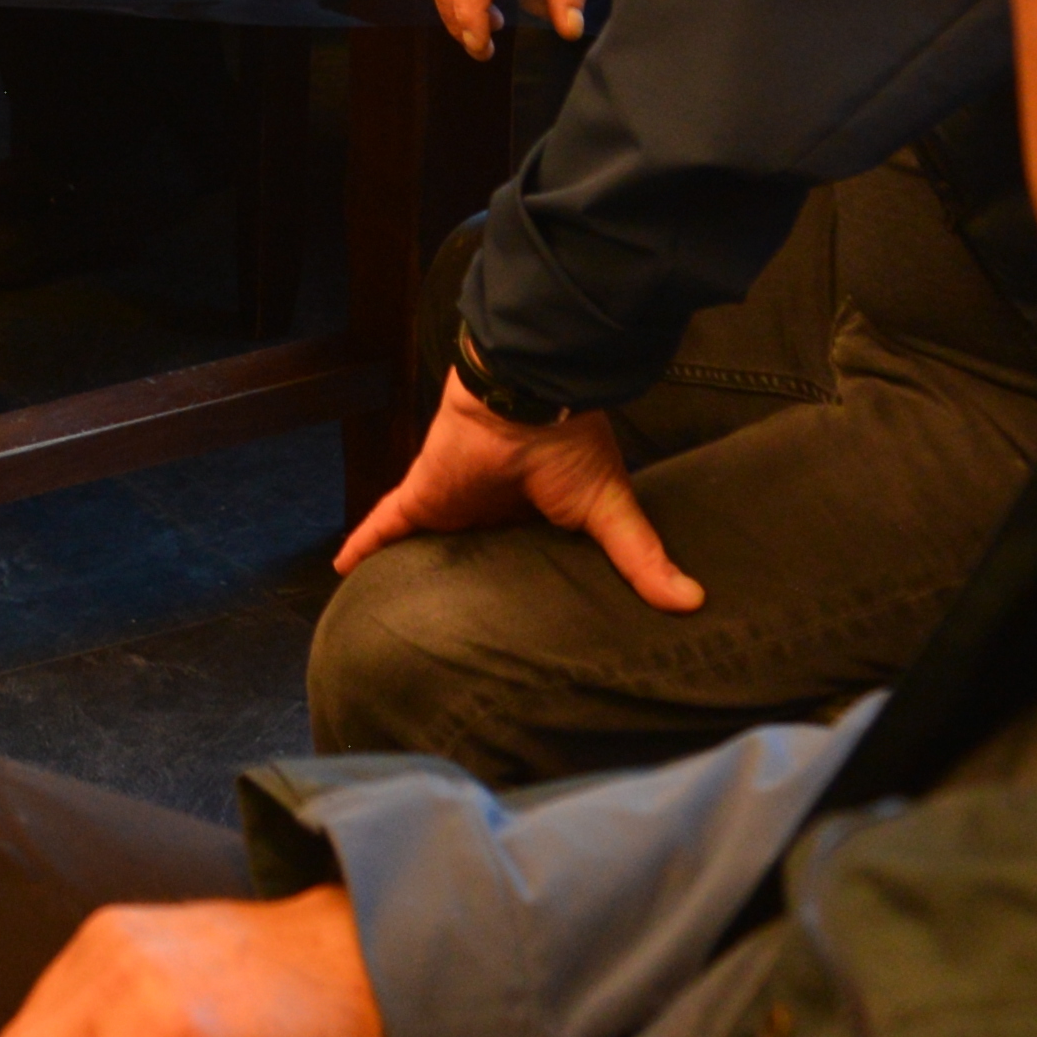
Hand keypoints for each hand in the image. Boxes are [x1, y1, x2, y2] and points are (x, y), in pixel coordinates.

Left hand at [328, 370, 696, 608]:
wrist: (530, 397)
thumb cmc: (572, 445)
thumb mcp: (610, 509)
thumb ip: (640, 557)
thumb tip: (693, 603)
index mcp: (536, 516)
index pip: (524, 559)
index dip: (521, 587)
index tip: (518, 630)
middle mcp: (491, 513)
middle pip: (471, 559)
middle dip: (460, 588)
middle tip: (450, 639)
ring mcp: (454, 504)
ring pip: (425, 547)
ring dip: (410, 570)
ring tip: (395, 614)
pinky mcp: (424, 496)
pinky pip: (386, 524)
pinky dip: (365, 545)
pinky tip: (344, 572)